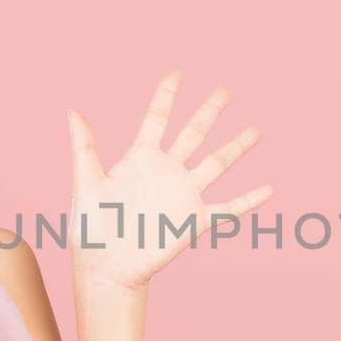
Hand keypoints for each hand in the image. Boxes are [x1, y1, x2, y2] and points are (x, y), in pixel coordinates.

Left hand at [65, 71, 273, 291]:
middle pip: (194, 133)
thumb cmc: (90, 228)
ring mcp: (183, 194)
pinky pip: (227, 208)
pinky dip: (249, 200)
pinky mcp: (194, 220)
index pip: (157, 118)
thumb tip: (72, 110)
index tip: (177, 74)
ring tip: (256, 131)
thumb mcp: (86, 182)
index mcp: (140, 158)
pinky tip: (268, 189)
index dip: (167, 95)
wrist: (105, 267)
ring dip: (236, 147)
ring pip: (216, 164)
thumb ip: (84, 146)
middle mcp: (166, 171)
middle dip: (209, 111)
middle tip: (225, 91)